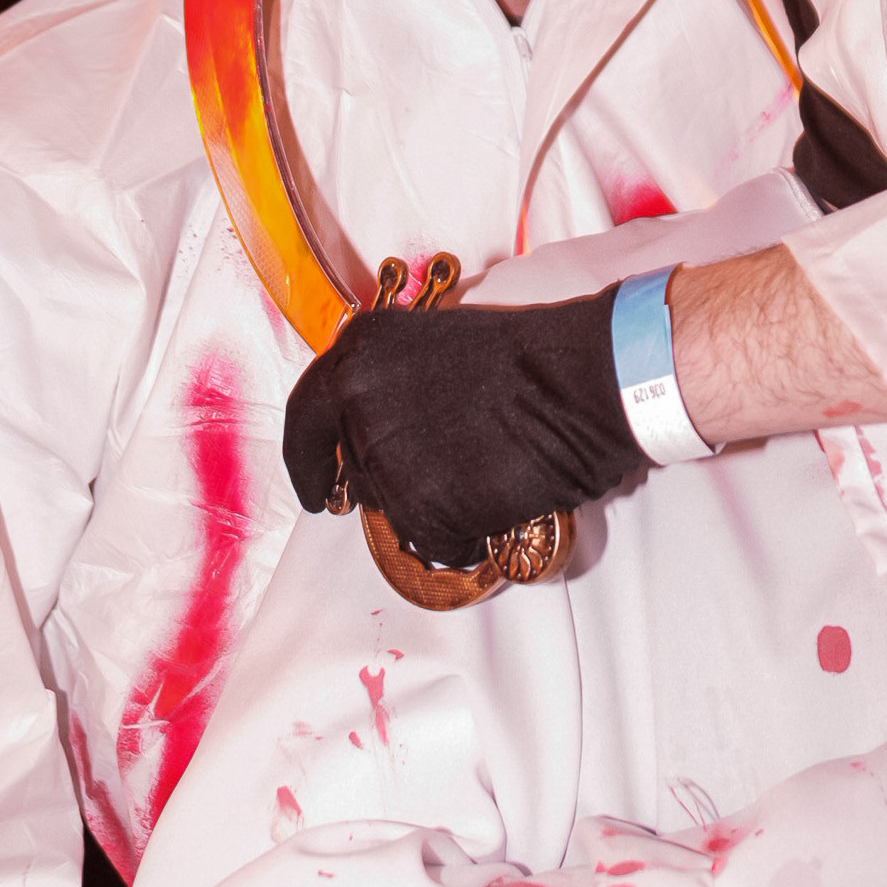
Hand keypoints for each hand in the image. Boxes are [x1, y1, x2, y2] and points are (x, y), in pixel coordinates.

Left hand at [283, 287, 644, 570]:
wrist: (581, 382)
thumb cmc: (531, 357)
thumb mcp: (434, 345)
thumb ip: (388, 382)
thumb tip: (375, 425)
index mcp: (359, 353)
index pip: (305, 419)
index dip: (307, 461)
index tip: (314, 490)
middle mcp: (357, 402)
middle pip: (356, 469)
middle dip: (394, 478)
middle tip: (445, 467)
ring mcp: (385, 457)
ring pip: (392, 507)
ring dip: (432, 502)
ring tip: (482, 467)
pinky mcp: (420, 506)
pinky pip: (430, 540)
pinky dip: (462, 532)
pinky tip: (495, 491)